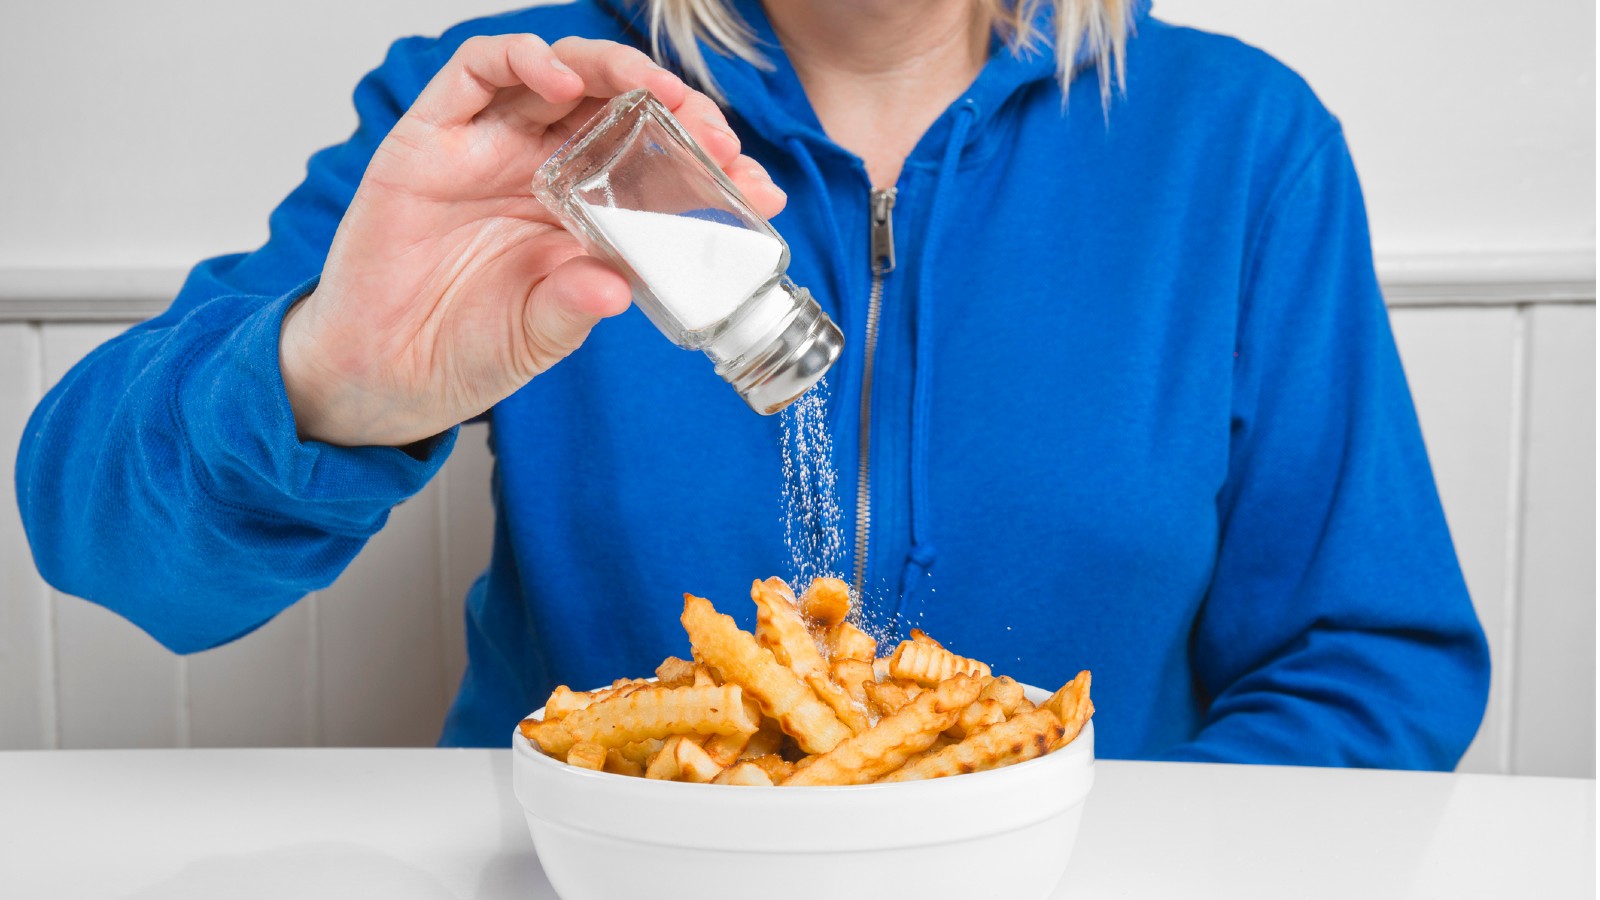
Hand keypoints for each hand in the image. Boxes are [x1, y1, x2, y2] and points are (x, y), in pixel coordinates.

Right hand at [279, 35, 785, 446]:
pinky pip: (475, 71)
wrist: (381, 376)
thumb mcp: (541, 333)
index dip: (702, 157)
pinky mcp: (428, 136)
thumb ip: (580, 303)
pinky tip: (560, 81)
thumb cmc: (465, 348)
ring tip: (651, 93)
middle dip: (670, 104)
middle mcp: (538, 165)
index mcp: (579, 207)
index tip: (750, 178)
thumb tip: (618, 288)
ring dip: (611, 67)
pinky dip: (522, 60)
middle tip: (708, 130)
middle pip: (613, 102)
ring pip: (556, 71)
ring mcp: (486, 145)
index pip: (652, 159)